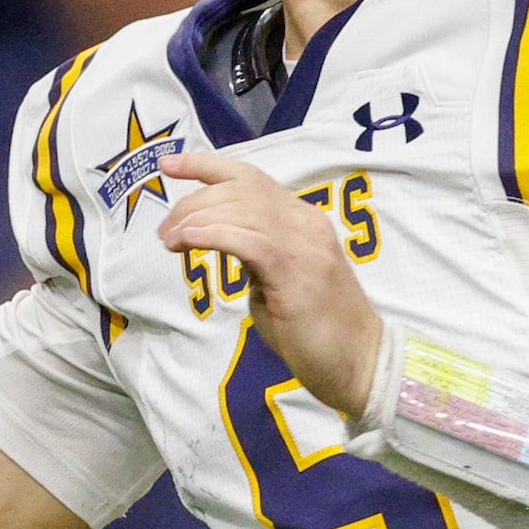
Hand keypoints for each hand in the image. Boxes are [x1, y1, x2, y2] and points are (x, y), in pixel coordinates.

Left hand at [156, 150, 382, 413]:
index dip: (205, 164)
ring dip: (196, 219)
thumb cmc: (318, 332)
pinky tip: (190, 240)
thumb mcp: (280, 281)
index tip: (169, 164)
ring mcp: (304, 245)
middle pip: (239, 190)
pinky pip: (249, 240)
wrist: (362, 364)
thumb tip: (222, 243)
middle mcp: (305, 222)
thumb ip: (255, 256)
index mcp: (303, 220)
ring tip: (170, 241)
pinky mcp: (297, 272)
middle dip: (192, 202)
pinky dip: (213, 234)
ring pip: (241, 209)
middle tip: (165, 232)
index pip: (251, 177)